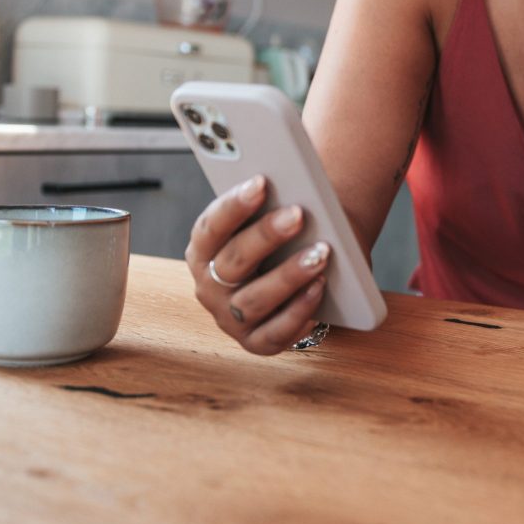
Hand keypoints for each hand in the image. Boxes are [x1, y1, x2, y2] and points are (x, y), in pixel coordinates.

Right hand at [183, 175, 330, 355]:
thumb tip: (291, 187)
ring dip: (289, 275)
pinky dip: (299, 310)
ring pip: (255, 299)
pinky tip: (320, 287)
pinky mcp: (255, 342)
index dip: (234, 205)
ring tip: (320, 253)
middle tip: (298, 214)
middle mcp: (209, 287)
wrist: (291, 281)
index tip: (261, 181)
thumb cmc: (280, 243)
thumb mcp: (266, 223)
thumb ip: (268, 208)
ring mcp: (229, 319)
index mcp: (203, 251)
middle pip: (233, 261)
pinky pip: (276, 332)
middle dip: (266, 235)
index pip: (210, 227)